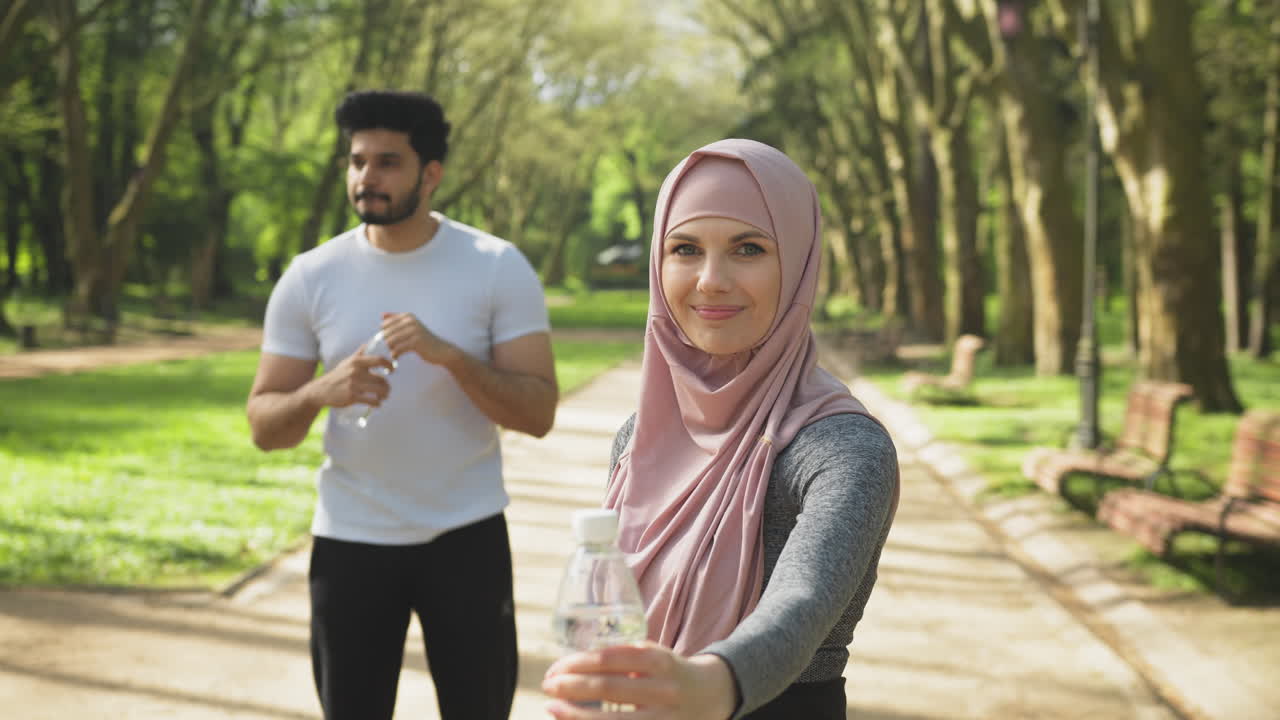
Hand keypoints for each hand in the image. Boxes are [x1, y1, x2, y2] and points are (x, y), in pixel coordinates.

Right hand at [310, 341, 394, 408]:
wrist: (321, 390)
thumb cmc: (337, 376)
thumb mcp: (346, 363)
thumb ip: (358, 354)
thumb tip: (367, 344)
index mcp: (356, 362)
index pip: (379, 360)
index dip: (389, 364)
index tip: (392, 370)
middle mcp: (356, 371)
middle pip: (382, 379)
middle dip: (387, 386)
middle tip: (386, 390)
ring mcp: (354, 384)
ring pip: (379, 390)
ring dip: (384, 395)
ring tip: (383, 396)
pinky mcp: (352, 396)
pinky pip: (372, 400)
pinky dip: (377, 403)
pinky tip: (377, 404)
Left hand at [380, 312, 460, 367]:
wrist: (441, 350)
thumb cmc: (423, 340)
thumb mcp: (411, 327)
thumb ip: (397, 320)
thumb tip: (382, 315)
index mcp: (408, 316)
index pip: (385, 325)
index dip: (383, 335)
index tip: (387, 343)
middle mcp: (410, 321)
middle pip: (386, 333)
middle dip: (385, 344)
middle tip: (388, 351)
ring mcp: (414, 331)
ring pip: (391, 342)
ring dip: (389, 350)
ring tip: (392, 354)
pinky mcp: (416, 342)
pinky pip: (398, 349)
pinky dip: (395, 355)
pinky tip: (396, 358)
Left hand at [542, 643, 735, 719]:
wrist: (711, 695)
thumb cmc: (669, 673)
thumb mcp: (651, 655)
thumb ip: (620, 657)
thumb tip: (569, 668)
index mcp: (658, 661)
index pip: (609, 659)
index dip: (576, 664)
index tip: (554, 668)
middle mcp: (663, 690)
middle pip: (607, 688)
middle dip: (570, 687)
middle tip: (546, 685)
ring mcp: (664, 718)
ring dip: (575, 715)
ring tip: (553, 707)